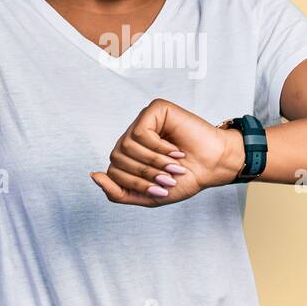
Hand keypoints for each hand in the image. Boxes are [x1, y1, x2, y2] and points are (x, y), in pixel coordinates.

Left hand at [89, 99, 245, 206]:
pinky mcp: (154, 110)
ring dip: (153, 162)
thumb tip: (93, 175)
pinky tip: (175, 150)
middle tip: (169, 178)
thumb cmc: (185, 179)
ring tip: (174, 166)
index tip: (162, 190)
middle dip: (144, 174)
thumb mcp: (148, 196)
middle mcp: (132, 137)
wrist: (213, 167)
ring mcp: (142, 121)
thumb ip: (118, 192)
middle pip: (117, 158)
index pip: (113, 171)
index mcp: (128, 156)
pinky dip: (158, 147)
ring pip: (127, 146)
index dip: (136, 184)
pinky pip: (140, 132)